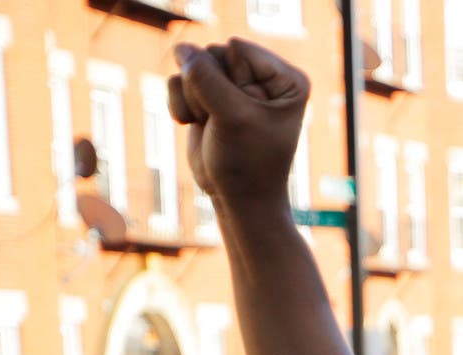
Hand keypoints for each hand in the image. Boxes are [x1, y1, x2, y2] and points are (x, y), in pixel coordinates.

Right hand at [169, 39, 310, 207]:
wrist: (236, 199)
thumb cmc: (248, 163)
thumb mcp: (232, 117)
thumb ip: (205, 77)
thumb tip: (180, 47)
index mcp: (285, 79)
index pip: (237, 49)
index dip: (231, 83)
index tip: (247, 116)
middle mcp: (261, 76)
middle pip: (213, 54)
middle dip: (209, 90)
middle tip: (227, 124)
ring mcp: (232, 85)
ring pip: (191, 65)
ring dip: (193, 99)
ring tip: (214, 125)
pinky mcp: (208, 96)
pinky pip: (177, 80)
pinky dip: (180, 105)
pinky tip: (198, 126)